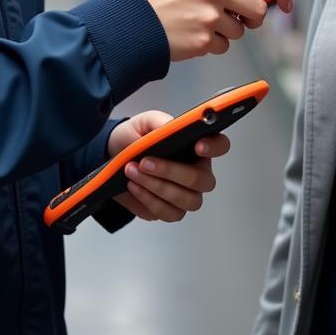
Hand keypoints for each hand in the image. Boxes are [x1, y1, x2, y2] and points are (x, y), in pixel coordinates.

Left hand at [107, 111, 230, 221]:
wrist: (115, 156)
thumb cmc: (136, 137)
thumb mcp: (145, 122)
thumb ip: (160, 122)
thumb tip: (171, 128)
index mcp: (198, 146)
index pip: (220, 146)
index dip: (214, 147)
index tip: (197, 146)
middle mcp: (198, 172)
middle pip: (202, 180)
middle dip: (172, 171)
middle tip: (146, 162)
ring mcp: (186, 194)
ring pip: (188, 200)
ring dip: (158, 187)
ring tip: (134, 172)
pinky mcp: (170, 210)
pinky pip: (168, 212)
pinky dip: (148, 199)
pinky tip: (134, 185)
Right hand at [130, 0, 293, 60]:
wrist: (129, 20)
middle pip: (259, 7)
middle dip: (256, 18)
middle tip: (246, 19)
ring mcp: (211, 15)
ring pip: (240, 31)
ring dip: (228, 31)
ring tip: (202, 22)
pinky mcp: (204, 40)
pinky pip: (222, 46)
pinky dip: (212, 44)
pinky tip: (193, 33)